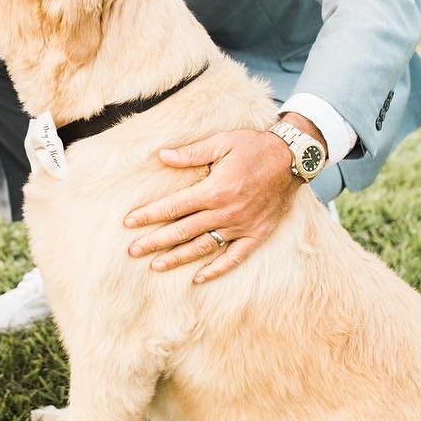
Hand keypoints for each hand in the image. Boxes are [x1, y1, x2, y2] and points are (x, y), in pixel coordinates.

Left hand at [123, 128, 301, 282]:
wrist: (292, 158)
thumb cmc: (254, 146)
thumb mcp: (222, 142)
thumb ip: (191, 153)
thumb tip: (162, 156)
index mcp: (214, 190)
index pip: (173, 207)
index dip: (149, 215)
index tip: (129, 222)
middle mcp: (226, 212)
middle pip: (183, 231)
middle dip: (155, 242)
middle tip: (132, 251)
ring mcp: (241, 226)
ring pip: (204, 247)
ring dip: (178, 258)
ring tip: (156, 266)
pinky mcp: (256, 234)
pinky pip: (234, 258)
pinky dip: (217, 269)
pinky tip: (198, 278)